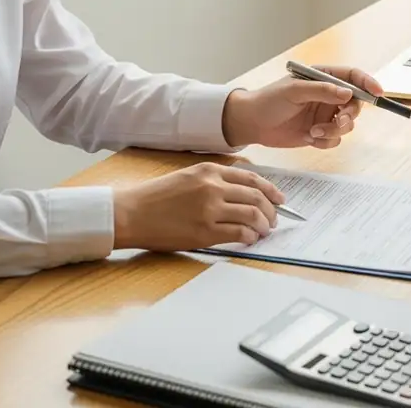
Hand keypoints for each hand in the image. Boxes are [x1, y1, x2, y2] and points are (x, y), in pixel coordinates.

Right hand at [112, 162, 285, 250]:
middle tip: (274, 220)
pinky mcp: (205, 231)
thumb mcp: (187, 177)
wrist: (131, 213)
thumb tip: (243, 194)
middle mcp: (213, 187)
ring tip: (264, 231)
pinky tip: (250, 239)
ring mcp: (210, 209)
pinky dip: (250, 237)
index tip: (280, 199)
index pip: (252, 179)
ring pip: (253, 215)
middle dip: (271, 210)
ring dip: (264, 225)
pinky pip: (239, 233)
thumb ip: (214, 181)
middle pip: (257, 197)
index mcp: (210, 171)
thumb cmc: (156, 197)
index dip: (271, 190)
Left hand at [223, 66, 382, 148]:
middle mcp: (327, 96)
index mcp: (323, 78)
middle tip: (338, 121)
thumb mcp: (294, 91)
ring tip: (315, 132)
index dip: (368, 83)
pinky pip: (335, 139)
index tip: (378, 93)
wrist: (251, 124)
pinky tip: (310, 138)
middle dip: (349, 115)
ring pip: (347, 124)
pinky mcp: (319, 132)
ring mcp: (324, 114)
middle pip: (355, 104)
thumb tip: (348, 93)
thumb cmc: (268, 100)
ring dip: (335, 130)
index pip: (353, 77)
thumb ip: (322, 90)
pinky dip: (326, 141)